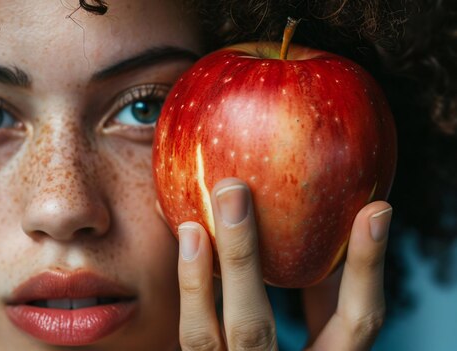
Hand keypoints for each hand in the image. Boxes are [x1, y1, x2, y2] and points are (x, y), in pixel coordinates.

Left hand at [158, 178, 391, 350]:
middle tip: (232, 192)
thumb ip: (322, 303)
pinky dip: (177, 293)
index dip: (367, 269)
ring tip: (191, 226)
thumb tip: (338, 230)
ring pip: (202, 339)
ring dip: (193, 281)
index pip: (356, 325)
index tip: (374, 211)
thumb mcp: (318, 343)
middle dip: (242, 256)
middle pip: (254, 327)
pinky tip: (180, 245)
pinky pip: (179, 338)